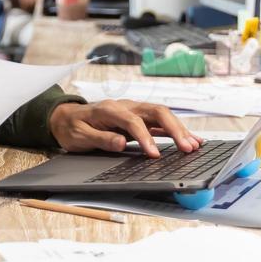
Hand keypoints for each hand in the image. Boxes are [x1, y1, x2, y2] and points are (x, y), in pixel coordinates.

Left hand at [49, 100, 203, 157]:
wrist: (65, 117)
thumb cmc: (72, 127)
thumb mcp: (79, 136)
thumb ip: (100, 138)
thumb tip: (121, 143)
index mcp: (109, 109)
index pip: (133, 121)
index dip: (146, 137)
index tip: (155, 155)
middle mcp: (125, 106)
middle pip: (155, 111)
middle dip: (173, 129)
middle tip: (187, 148)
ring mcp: (133, 111)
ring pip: (162, 115)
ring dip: (179, 129)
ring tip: (195, 145)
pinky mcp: (138, 118)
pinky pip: (160, 122)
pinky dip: (176, 130)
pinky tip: (190, 140)